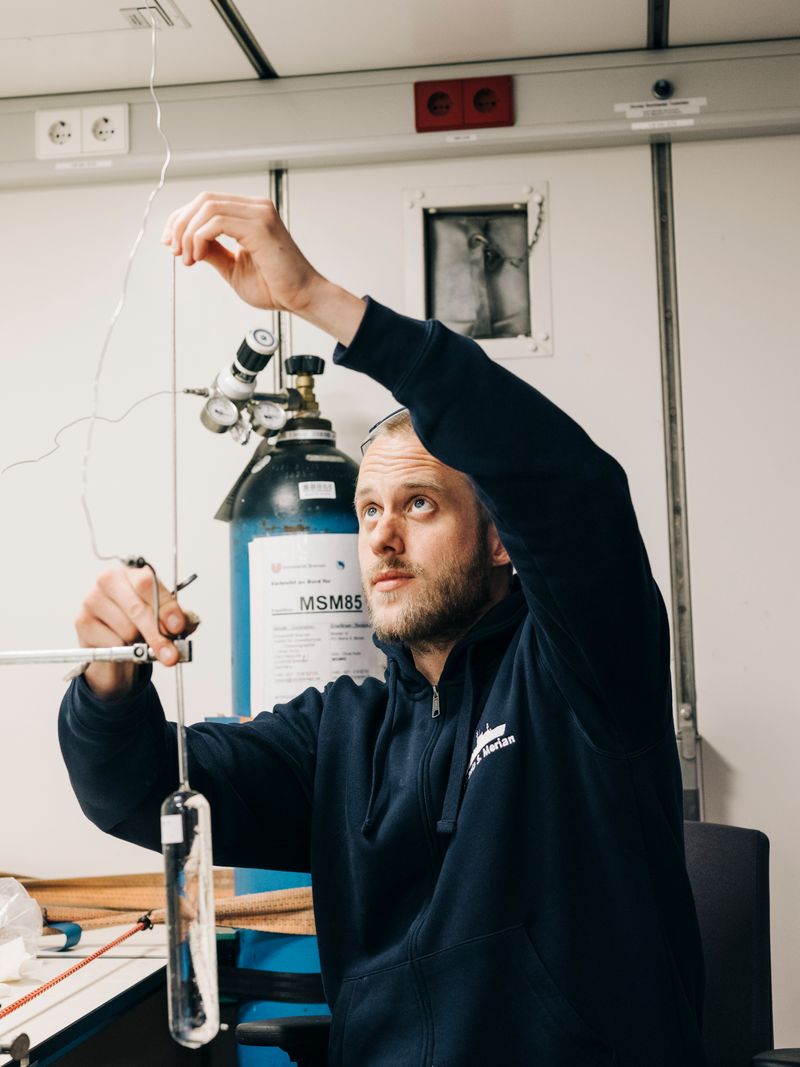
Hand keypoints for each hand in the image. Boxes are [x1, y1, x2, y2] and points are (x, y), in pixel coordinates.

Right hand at [75, 566, 198, 700]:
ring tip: (139, 642)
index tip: (177, 627)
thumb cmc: (140, 624)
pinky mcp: (82, 622)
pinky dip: (122, 651)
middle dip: (157, 635)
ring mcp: (92, 600)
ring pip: (126, 629)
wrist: (113, 644)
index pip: (148, 584)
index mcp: (132, 574)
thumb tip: (185, 625)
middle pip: (136, 608)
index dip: (165, 607)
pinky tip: (122, 645)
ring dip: (138, 643)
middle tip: (170, 655)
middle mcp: (109, 581)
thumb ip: (177, 619)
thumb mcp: (163, 619)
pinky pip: (112, 643)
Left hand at [161, 192, 365, 343]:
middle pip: (203, 199)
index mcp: (250, 214)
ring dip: (188, 233)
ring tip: (187, 258)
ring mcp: (259, 214)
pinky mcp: (260, 226)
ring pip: (207, 208)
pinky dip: (199, 239)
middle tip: (173, 249)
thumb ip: (212, 252)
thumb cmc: (276, 287)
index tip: (170, 242)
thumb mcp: (233, 267)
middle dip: (180, 223)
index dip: (182, 219)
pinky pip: (216, 223)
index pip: (207, 203)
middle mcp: (255, 208)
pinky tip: (198, 258)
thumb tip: (187, 244)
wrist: (302, 298)